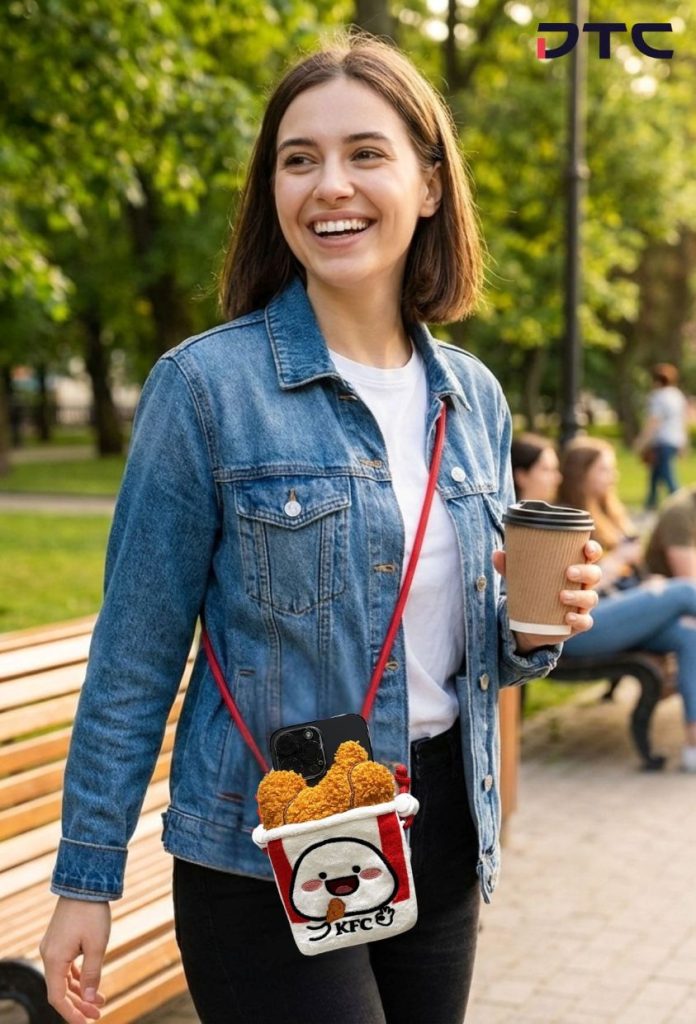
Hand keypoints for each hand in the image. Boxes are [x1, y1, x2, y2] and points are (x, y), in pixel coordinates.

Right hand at [39, 897, 110, 1022]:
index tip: (86, 1023)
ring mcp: (53, 946)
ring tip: (100, 1000)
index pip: (57, 997)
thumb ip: (92, 974)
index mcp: (54, 959)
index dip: (71, 1013)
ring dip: (80, 990)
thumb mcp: (97, 945)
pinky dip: (77, 976)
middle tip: (99, 1013)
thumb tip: (89, 999)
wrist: (84, 882)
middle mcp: (49, 955)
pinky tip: (90, 983)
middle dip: (79, 1004)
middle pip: (60, 989)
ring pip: (64, 978)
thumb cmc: (91, 913)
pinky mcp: (60, 939)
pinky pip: (66, 965)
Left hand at [492, 540, 602, 652]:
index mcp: (574, 568)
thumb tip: (497, 554)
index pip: (590, 556)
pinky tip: (567, 617)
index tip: (586, 547)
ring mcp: (582, 605)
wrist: (531, 624)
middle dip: (585, 572)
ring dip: (579, 596)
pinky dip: (579, 619)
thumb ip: (510, 566)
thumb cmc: (532, 590)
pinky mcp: (578, 623)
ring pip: (591, 598)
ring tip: (561, 595)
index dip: (593, 550)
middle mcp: (583, 585)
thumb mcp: (520, 578)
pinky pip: (585, 622)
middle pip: (595, 575)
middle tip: (568, 572)